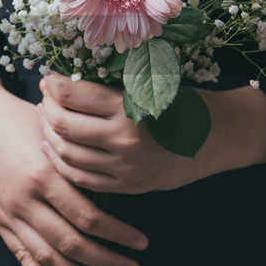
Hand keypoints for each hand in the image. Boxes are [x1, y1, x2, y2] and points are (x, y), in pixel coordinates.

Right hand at [0, 70, 148, 265]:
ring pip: (47, 257)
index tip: (141, 243)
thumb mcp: (55, 136)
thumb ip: (81, 164)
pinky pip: (20, 255)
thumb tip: (122, 185)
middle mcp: (24, 199)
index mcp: (43, 174)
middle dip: (106, 261)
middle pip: (71, 243)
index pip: (88, 217)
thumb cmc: (24, 122)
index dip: (118, 234)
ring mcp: (9, 213)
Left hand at [38, 74, 265, 193]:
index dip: (53, 85)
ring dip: (50, 136)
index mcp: (130, 108)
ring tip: (47, 121)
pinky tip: (54, 149)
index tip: (48, 78)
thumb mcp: (152, 84)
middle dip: (47, 109)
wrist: (221, 137)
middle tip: (45, 98)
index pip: (73, 96)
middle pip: (64, 125)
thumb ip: (113, 85)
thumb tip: (65, 80)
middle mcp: (125, 141)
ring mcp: (125, 168)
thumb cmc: (185, 101)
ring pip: (68, 154)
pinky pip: (82, 178)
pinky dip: (62, 163)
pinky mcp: (128, 186)